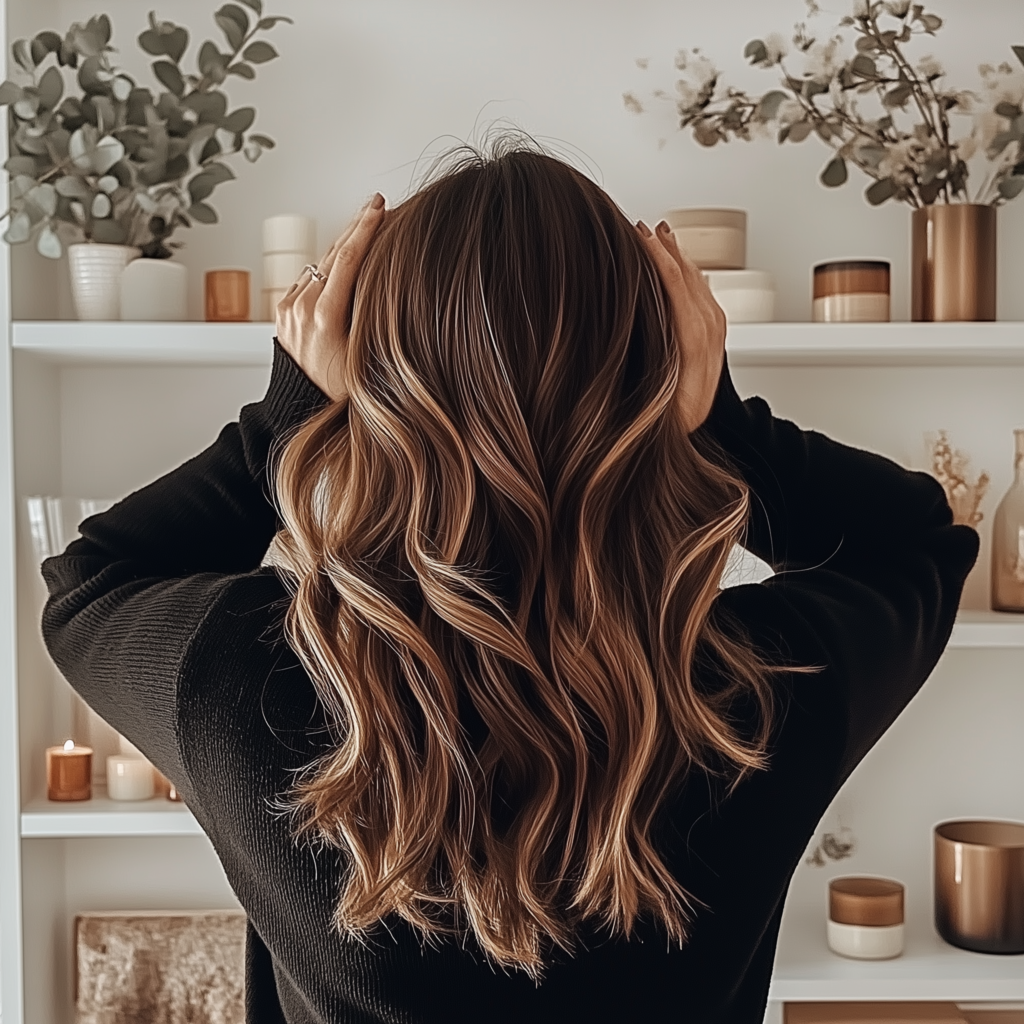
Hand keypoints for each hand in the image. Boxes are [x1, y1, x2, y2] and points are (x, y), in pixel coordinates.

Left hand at [275, 193, 386, 400]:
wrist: (296, 408)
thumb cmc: (338, 392)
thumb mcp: (365, 359)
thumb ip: (373, 321)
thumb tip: (398, 291)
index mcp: (325, 317)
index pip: (349, 259)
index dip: (367, 229)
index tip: (380, 207)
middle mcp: (303, 307)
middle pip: (335, 253)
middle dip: (357, 226)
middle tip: (377, 204)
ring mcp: (290, 306)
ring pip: (322, 263)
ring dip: (345, 245)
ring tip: (367, 227)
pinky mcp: (283, 309)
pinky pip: (311, 279)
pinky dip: (330, 266)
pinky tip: (346, 260)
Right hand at [637, 219, 725, 432]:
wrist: (713, 426)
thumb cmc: (680, 414)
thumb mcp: (662, 392)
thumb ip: (656, 358)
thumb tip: (630, 328)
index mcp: (695, 338)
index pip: (675, 284)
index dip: (656, 256)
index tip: (638, 234)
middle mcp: (709, 326)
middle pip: (686, 274)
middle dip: (664, 248)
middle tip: (641, 226)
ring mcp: (716, 325)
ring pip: (694, 278)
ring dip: (675, 255)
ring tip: (658, 234)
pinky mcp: (716, 327)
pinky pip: (700, 288)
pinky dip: (685, 270)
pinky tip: (675, 263)